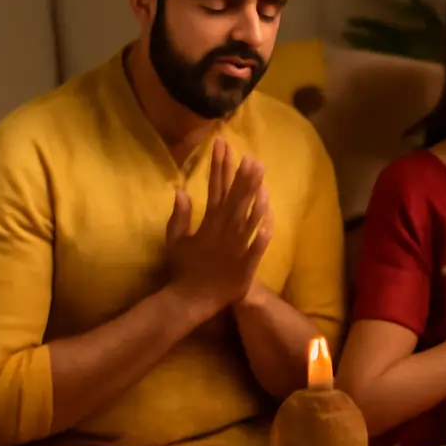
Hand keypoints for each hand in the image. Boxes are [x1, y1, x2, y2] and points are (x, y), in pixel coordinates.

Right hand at [165, 139, 270, 318]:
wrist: (190, 300)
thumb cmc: (183, 269)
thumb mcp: (175, 240)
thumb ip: (179, 215)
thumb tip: (181, 190)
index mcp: (208, 223)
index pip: (215, 188)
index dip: (219, 166)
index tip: (223, 145)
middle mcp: (223, 231)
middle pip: (236, 199)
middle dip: (244, 177)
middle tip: (252, 157)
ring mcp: (236, 247)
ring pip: (249, 218)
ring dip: (256, 199)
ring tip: (263, 180)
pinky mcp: (246, 264)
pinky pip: (257, 246)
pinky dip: (262, 233)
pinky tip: (270, 219)